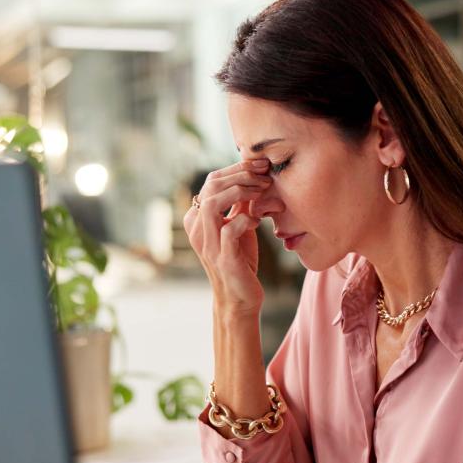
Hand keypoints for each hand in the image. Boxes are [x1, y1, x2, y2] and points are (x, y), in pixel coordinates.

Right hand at [183, 159, 272, 314]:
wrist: (240, 297)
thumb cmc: (240, 259)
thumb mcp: (238, 225)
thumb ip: (239, 204)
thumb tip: (252, 175)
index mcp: (197, 218)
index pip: (212, 180)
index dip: (237, 168)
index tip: (261, 165)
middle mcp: (197, 229)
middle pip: (212, 186)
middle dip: (241, 175)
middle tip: (265, 175)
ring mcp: (207, 244)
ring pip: (213, 204)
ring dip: (240, 192)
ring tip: (260, 191)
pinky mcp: (223, 258)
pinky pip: (229, 229)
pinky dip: (245, 219)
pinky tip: (257, 220)